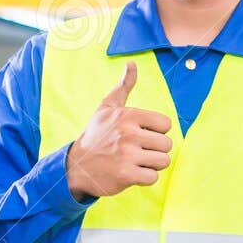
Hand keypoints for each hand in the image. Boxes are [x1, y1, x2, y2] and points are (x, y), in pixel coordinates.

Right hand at [65, 61, 173, 199]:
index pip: (166, 124)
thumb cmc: (97, 135)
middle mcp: (128, 133)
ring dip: (151, 164)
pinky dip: (144, 178)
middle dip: (155, 150)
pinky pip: (153, 177)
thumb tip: (131, 63)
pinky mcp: (126, 175)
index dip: (155, 131)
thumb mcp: (107, 107)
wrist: (76, 166)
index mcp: (128, 115)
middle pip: (167, 144)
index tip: (140, 134)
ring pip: (163, 161)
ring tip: (134, 161)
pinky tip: (130, 173)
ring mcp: (127, 155)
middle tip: (136, 151)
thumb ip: (123, 86)